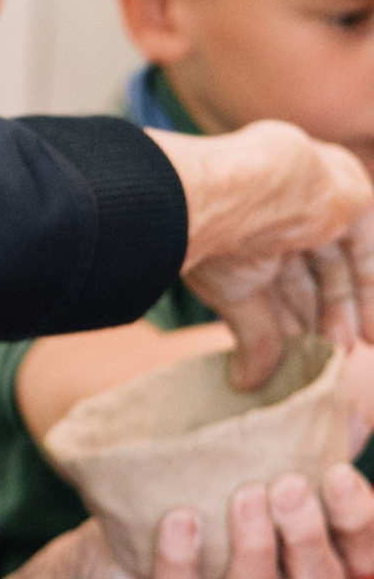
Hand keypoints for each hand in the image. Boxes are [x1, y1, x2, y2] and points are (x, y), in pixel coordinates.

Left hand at [70, 459, 373, 578]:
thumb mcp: (249, 475)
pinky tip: (181, 519)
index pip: (360, 559)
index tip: (337, 473)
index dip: (358, 521)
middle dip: (307, 535)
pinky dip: (181, 562)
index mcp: (307, 565)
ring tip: (244, 495)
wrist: (112, 550)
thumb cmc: (197, 505)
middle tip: (289, 484)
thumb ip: (301, 448)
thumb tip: (346, 405)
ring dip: (254, 548)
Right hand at [165, 121, 373, 385]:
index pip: (276, 280)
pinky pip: (367, 248)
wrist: (239, 195)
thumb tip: (246, 383)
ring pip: (339, 264)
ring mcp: (318, 203)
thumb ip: (256, 336)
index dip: (288, 320)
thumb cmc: (221, 238)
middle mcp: (282, 214)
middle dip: (319, 318)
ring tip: (347, 351)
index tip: (297, 356)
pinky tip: (371, 329)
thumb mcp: (236, 295)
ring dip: (345, 310)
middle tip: (328, 356)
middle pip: (310, 275)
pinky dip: (370, 287)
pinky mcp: (350, 199)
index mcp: (248, 230)